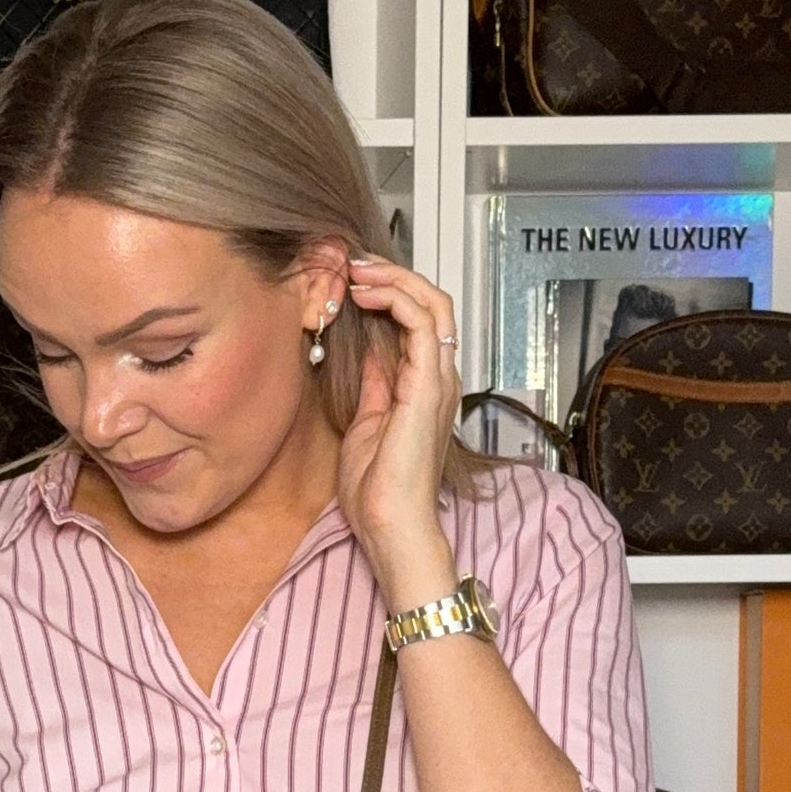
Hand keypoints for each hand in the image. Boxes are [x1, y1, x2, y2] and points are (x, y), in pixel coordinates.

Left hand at [336, 254, 462, 611]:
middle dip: (393, 276)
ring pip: (432, 304)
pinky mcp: (428, 387)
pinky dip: (396, 299)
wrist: (390, 526)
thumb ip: (373, 385)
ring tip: (358, 271)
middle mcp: (437, 380)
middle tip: (356, 265)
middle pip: (431, 304)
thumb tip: (366, 352)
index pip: (418, 322)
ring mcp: (437, 382)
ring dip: (394, 279)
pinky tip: (366, 296)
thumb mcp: (366, 424)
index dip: (389, 294)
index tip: (353, 283)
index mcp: (424, 389)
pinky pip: (424, 323)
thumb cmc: (379, 493)